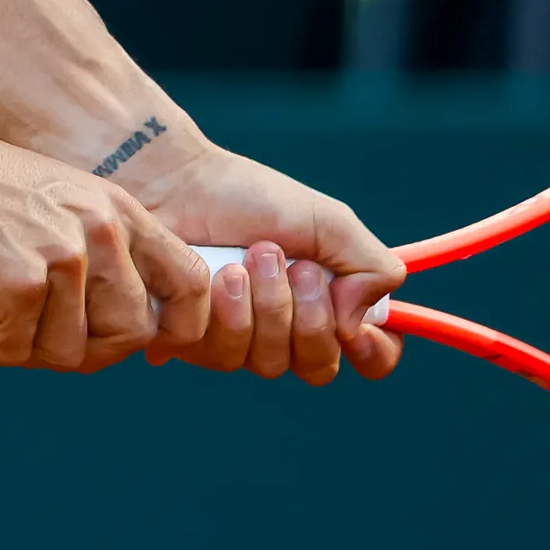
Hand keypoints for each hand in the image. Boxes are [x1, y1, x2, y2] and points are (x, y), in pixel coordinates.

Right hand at [0, 127, 215, 371]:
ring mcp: (61, 258)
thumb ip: (102, 254)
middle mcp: (100, 232)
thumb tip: (133, 332)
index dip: (177, 325)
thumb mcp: (63, 203)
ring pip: (67, 352)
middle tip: (37, 332)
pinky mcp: (17, 285)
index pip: (190, 282)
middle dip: (86, 349)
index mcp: (119, 211)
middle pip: (130, 333)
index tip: (147, 340)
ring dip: (24, 347)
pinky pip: (15, 351)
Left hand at [110, 138, 404, 384]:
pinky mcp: (196, 342)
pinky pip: (225, 356)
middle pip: (319, 366)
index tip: (361, 332)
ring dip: (267, 305)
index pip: (368, 356)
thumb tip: (360, 324)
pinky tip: (219, 275)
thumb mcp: (327, 220)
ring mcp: (239, 339)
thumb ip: (369, 266)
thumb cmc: (247, 196)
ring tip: (248, 257)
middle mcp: (285, 329)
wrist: (175, 183)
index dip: (374, 354)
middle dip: (309, 315)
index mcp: (325, 300)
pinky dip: (228, 312)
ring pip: (271, 363)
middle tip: (290, 264)